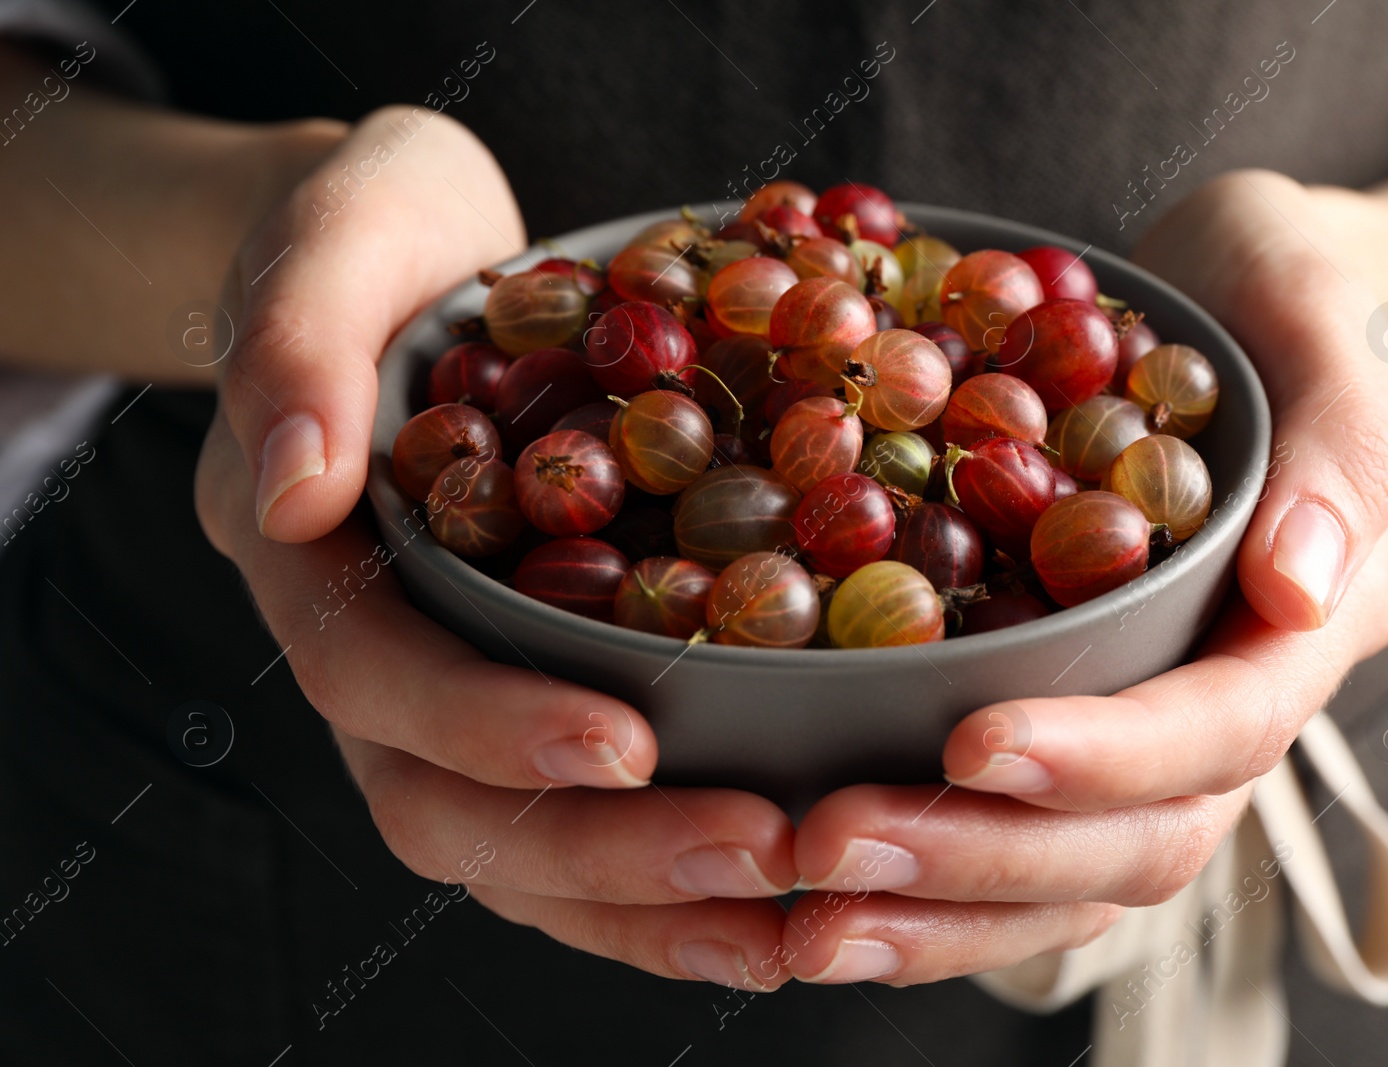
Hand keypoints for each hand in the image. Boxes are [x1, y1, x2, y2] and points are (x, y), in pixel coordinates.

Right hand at [195, 107, 797, 990]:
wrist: (428, 257)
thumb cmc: (383, 231)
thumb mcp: (337, 232)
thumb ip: (295, 343)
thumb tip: (293, 493)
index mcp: (309, 557)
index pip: (372, 674)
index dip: (487, 724)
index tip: (629, 743)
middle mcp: (370, 650)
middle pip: (448, 807)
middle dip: (601, 849)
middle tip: (760, 850)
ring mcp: (446, 686)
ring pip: (516, 849)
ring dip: (647, 902)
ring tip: (788, 921)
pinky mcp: (528, 688)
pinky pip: (581, 817)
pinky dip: (665, 880)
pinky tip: (772, 898)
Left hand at [781, 171, 1387, 984]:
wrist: (1234, 301)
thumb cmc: (1285, 293)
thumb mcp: (1327, 320)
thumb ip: (1341, 444)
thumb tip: (1299, 589)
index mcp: (1313, 624)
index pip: (1223, 728)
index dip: (1105, 752)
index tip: (973, 743)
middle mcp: (1233, 704)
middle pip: (1132, 839)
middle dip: (983, 856)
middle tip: (831, 847)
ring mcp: (1151, 729)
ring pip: (1067, 877)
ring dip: (936, 910)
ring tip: (805, 917)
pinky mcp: (1074, 722)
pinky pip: (1011, 838)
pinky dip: (921, 882)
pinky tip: (816, 895)